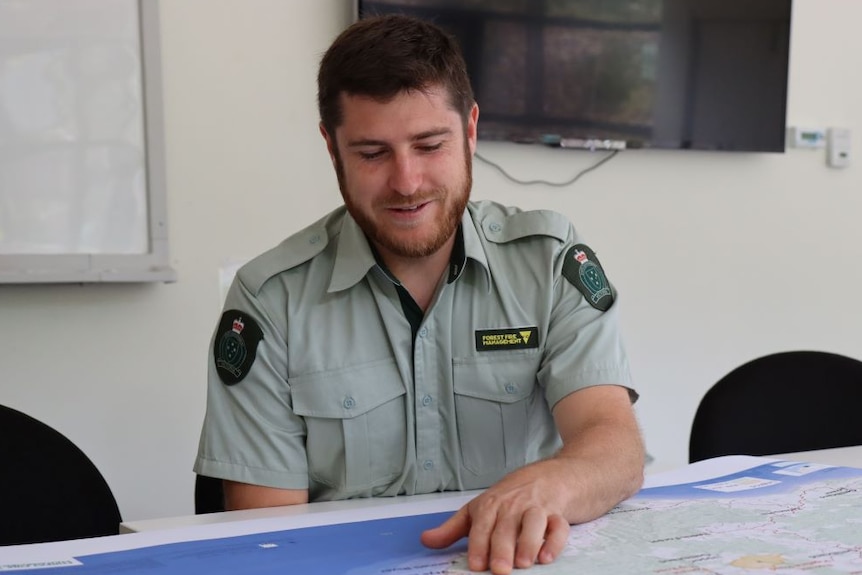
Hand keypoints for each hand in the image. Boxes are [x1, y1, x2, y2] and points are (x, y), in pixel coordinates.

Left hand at [420, 461, 571, 573]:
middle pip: (507, 525)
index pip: (482, 523)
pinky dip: (555, 541)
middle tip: (499, 569)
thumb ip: (453, 528)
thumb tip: (426, 541)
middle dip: (502, 547)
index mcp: (491, 504)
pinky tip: (547, 556)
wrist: (554, 475)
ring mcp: (537, 507)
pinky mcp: (559, 513)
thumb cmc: (513, 495)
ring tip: (523, 563)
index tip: (475, 564)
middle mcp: (513, 504)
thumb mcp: (480, 508)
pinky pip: (559, 526)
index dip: (478, 544)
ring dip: (528, 542)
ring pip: (534, 522)